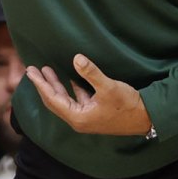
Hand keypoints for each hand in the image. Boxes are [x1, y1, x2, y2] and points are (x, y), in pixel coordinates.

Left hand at [27, 55, 150, 135]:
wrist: (148, 118)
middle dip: (44, 84)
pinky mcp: (94, 113)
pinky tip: (68, 78)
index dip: (40, 84)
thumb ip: (91, 73)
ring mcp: (86, 117)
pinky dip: (70, 89)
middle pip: (54, 100)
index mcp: (78, 117)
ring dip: (56, 85)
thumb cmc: (128, 105)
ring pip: (65, 99)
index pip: (52, 99)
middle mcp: (78, 120)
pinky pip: (76, 100)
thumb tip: (76, 58)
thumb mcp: (109, 87)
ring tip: (46, 70)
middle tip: (32, 69)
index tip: (30, 71)